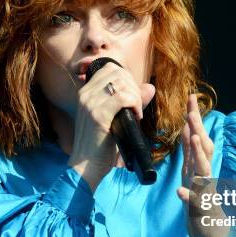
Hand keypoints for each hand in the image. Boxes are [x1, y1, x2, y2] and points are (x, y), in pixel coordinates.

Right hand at [68, 62, 155, 191]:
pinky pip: (123, 97)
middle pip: (118, 73)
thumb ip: (131, 101)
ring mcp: (90, 103)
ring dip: (136, 97)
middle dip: (134, 88)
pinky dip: (135, 105)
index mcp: (86, 92)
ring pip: (122, 83)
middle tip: (136, 108)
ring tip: (136, 114)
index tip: (133, 98)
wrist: (85, 167)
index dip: (127, 79)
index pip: (110, 69)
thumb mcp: (116, 119)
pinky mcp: (97, 115)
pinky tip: (135, 118)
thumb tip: (150, 87)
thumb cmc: (100, 146)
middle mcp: (85, 94)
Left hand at [176, 94, 226, 236]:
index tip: (191, 97)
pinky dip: (187, 196)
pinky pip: (194, 202)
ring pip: (203, 170)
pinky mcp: (201, 209)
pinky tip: (179, 191)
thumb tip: (188, 130)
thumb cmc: (200, 202)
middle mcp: (204, 175)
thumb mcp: (193, 174)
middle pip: (203, 148)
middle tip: (191, 112)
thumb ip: (191, 154)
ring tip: (193, 139)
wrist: (211, 234)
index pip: (198, 137)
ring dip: (199, 154)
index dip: (195, 117)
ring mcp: (205, 191)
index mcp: (199, 166)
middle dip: (198, 130)